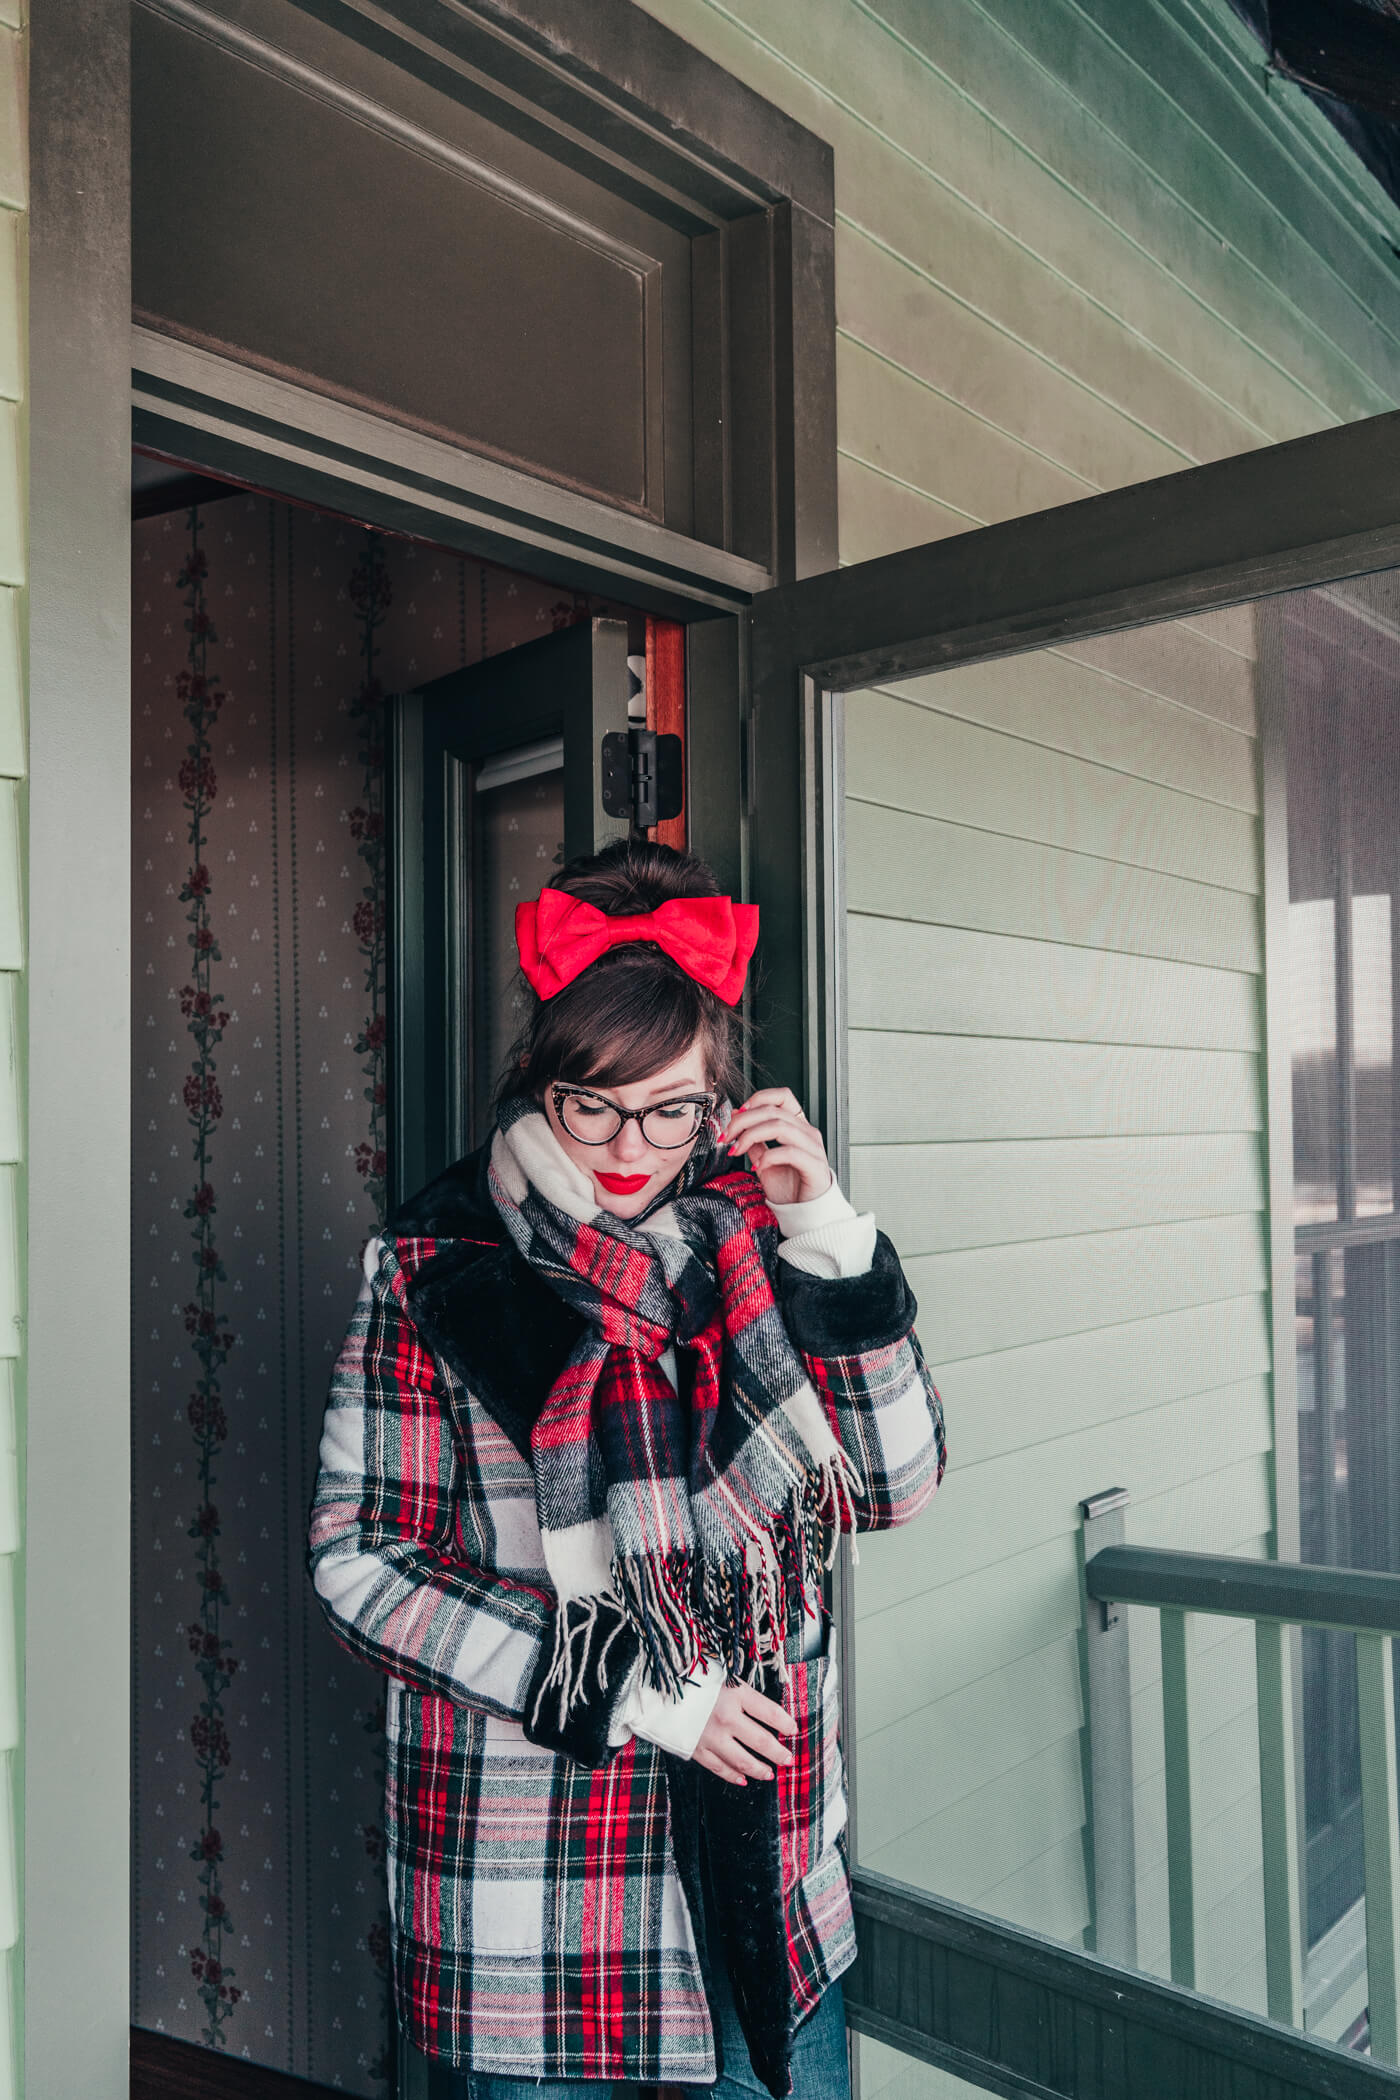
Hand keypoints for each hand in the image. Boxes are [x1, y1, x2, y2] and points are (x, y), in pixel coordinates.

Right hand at [694, 1682, 796, 1784]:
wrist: (655, 1690)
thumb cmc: (693, 1679)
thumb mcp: (723, 1677)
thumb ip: (743, 1695)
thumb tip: (766, 1713)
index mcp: (735, 1694)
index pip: (771, 1712)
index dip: (786, 1723)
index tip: (793, 1730)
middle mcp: (726, 1717)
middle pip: (762, 1741)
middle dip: (779, 1753)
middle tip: (788, 1759)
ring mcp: (711, 1736)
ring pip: (744, 1761)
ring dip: (761, 1769)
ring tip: (771, 1773)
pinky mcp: (697, 1749)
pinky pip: (720, 1768)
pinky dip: (734, 1775)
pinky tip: (744, 1779)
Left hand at [725, 1087, 832, 1205]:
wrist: (805, 1215)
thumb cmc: (789, 1189)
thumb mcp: (764, 1161)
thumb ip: (754, 1141)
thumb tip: (737, 1118)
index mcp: (797, 1127)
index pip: (783, 1096)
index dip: (759, 1098)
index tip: (738, 1113)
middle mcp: (807, 1133)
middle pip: (773, 1111)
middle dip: (743, 1121)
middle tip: (726, 1136)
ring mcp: (813, 1148)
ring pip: (779, 1126)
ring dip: (751, 1136)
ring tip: (736, 1150)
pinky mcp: (815, 1165)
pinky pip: (789, 1152)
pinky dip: (768, 1157)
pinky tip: (758, 1167)